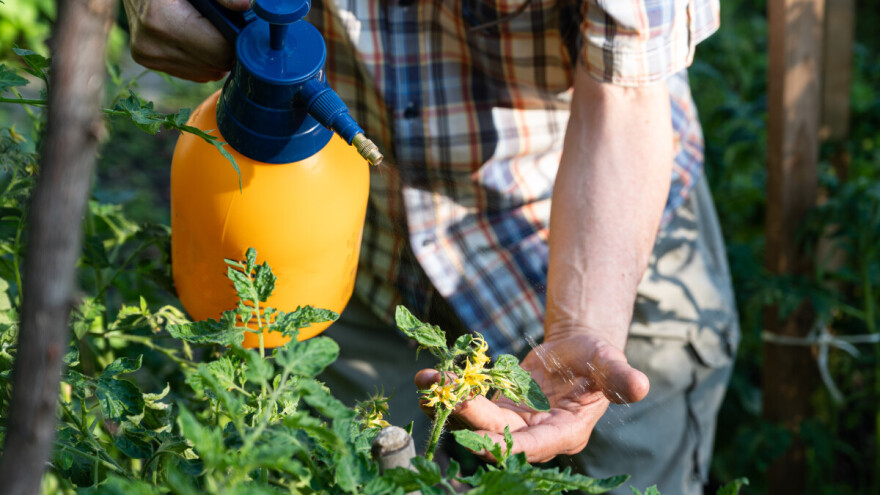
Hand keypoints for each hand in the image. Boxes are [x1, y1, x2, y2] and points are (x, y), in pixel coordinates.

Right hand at [122, 0, 248, 81]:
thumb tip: (245, 6)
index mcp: (162, 20)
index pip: (219, 51)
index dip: (237, 42)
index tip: (242, 31)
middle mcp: (151, 43)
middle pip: (214, 65)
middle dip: (228, 50)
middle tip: (232, 32)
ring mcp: (148, 55)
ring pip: (205, 73)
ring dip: (215, 58)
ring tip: (213, 34)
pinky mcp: (147, 61)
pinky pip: (191, 73)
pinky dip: (202, 61)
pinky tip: (199, 42)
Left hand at [415, 331, 648, 463]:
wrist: (578, 351)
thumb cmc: (598, 358)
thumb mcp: (609, 363)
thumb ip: (620, 378)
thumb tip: (641, 386)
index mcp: (565, 432)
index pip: (534, 446)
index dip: (507, 445)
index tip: (479, 439)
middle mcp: (535, 435)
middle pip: (498, 434)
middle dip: (470, 419)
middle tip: (446, 399)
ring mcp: (513, 423)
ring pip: (478, 420)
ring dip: (452, 404)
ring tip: (427, 384)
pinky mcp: (498, 408)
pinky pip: (471, 404)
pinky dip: (449, 391)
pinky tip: (428, 378)